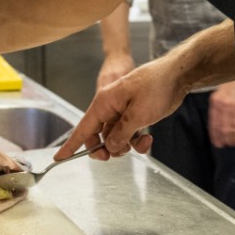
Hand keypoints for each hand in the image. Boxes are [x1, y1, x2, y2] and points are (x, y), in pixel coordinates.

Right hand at [54, 56, 183, 161]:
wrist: (175, 76)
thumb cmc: (155, 87)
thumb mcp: (137, 115)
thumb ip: (120, 134)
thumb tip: (108, 147)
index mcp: (104, 103)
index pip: (83, 128)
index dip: (71, 145)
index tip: (59, 158)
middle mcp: (110, 107)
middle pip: (99, 136)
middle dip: (107, 148)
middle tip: (115, 155)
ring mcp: (123, 111)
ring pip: (116, 137)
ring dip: (126, 145)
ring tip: (141, 142)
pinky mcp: (135, 114)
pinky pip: (129, 134)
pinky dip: (137, 141)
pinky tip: (148, 138)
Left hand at [207, 80, 234, 147]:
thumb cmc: (233, 85)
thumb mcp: (221, 92)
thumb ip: (218, 106)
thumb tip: (216, 125)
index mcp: (216, 100)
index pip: (214, 123)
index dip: (215, 135)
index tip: (217, 143)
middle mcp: (225, 104)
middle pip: (223, 129)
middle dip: (224, 139)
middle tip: (225, 144)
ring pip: (234, 130)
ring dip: (234, 139)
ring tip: (233, 142)